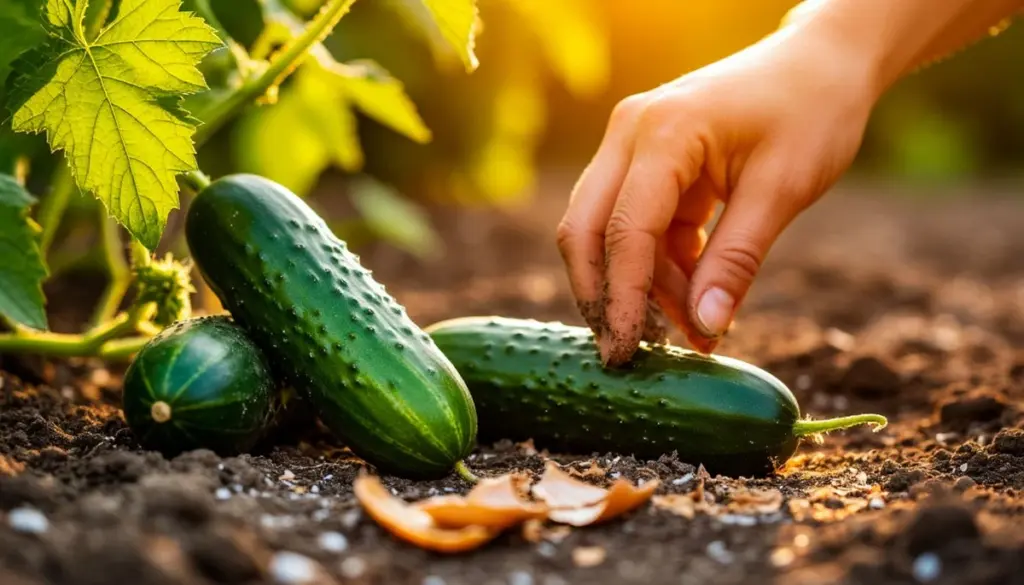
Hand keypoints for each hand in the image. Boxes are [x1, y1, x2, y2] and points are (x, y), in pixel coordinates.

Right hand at [556, 25, 876, 364]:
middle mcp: (630, 134)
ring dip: (640, 287)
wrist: (823, 62)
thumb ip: (737, 261)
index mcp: (663, 132)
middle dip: (603, 296)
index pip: (624, 230)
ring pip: (607, 232)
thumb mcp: (782, 189)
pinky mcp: (646, 162)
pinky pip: (637, 226)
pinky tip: (693, 298)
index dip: (622, 299)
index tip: (628, 355)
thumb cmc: (812, 112)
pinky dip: (658, 267)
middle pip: (587, 230)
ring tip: (694, 331)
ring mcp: (632, 145)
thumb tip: (705, 330)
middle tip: (628, 357)